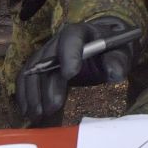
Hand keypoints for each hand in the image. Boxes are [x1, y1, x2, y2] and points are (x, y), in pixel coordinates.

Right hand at [16, 16, 138, 126]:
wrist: (102, 48)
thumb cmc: (112, 50)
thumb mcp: (122, 53)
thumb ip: (119, 61)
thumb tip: (114, 71)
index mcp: (80, 32)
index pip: (71, 38)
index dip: (68, 55)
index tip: (69, 75)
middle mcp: (58, 41)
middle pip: (48, 60)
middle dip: (48, 85)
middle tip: (52, 108)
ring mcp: (46, 53)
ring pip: (33, 70)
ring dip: (32, 94)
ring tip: (37, 115)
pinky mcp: (40, 67)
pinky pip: (27, 78)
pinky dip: (25, 95)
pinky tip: (28, 111)